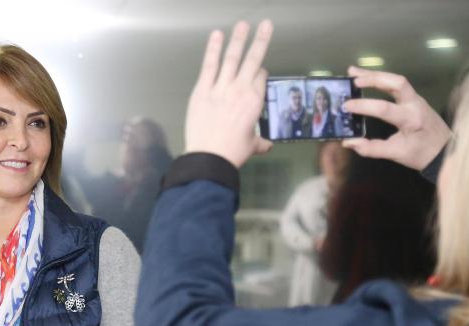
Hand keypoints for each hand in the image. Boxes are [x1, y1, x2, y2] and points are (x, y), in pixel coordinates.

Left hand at [185, 20, 273, 167]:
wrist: (209, 157)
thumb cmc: (231, 153)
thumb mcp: (251, 146)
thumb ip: (259, 142)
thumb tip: (266, 145)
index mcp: (254, 102)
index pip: (260, 78)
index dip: (260, 74)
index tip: (258, 72)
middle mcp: (240, 90)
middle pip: (252, 61)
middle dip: (260, 41)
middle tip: (265, 25)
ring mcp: (221, 88)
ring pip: (232, 58)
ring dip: (238, 39)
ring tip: (243, 24)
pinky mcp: (202, 90)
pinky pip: (209, 66)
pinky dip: (212, 50)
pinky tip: (216, 35)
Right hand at [341, 66, 450, 170]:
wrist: (443, 150)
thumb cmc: (421, 153)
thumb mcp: (396, 154)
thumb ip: (371, 148)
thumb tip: (348, 142)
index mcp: (410, 119)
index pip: (384, 108)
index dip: (364, 106)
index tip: (346, 106)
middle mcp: (415, 104)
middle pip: (396, 83)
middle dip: (373, 79)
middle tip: (353, 80)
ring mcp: (416, 99)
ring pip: (397, 80)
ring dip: (375, 75)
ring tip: (354, 72)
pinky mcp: (414, 98)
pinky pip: (397, 84)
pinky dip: (381, 79)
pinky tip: (367, 77)